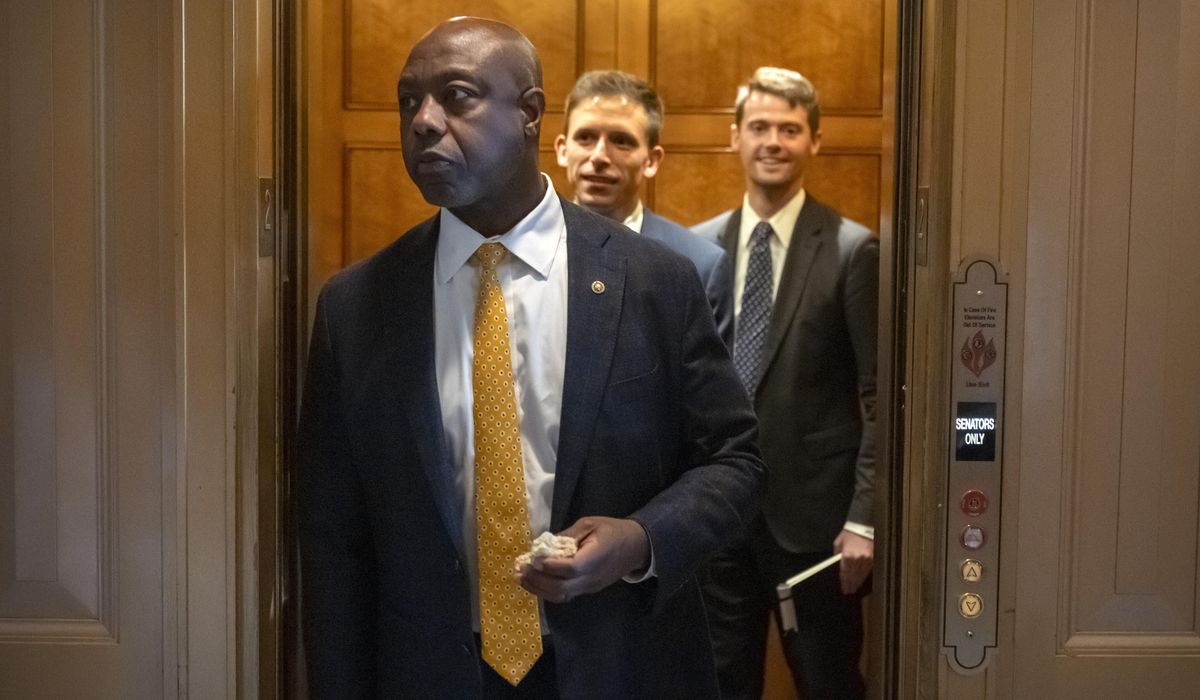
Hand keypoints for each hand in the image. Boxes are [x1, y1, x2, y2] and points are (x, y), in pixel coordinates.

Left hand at [516, 516, 649, 603]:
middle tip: (521, 570)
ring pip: (562, 596)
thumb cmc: (612, 530)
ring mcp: (590, 587)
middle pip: (562, 588)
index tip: (532, 559)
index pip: (570, 568)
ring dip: (539, 589)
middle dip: (538, 580)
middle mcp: (592, 578)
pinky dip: (548, 592)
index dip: (550, 566)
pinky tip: (536, 583)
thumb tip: (546, 545)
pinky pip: (566, 596)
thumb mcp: (590, 523)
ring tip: (522, 578)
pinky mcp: (588, 590)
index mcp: (595, 559)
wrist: (636, 547)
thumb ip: (568, 535)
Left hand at [833, 529, 872, 593]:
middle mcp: (857, 559)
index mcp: (847, 556)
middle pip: (853, 576)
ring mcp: (867, 559)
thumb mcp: (838, 544)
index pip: (844, 574)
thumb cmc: (849, 533)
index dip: (844, 583)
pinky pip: (868, 570)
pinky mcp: (873, 558)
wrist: (863, 525)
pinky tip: (862, 580)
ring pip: (862, 575)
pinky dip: (865, 576)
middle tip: (849, 591)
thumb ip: (837, 556)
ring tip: (855, 588)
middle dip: (851, 585)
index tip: (844, 589)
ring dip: (858, 582)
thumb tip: (838, 566)